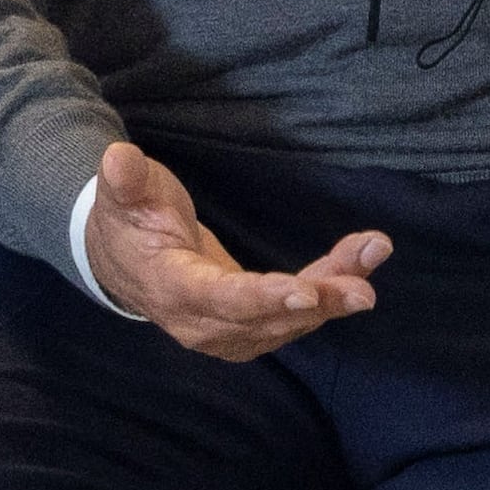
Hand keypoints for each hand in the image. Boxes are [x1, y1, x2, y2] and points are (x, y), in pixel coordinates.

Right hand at [82, 143, 386, 362]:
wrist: (123, 262)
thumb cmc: (129, 221)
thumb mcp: (122, 195)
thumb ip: (124, 181)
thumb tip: (118, 158)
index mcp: (171, 290)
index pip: (219, 300)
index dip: (262, 299)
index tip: (304, 292)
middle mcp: (202, 323)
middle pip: (265, 319)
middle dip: (317, 303)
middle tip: (363, 289)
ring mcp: (229, 330)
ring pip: (289, 319)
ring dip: (334, 292)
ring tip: (372, 254)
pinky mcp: (250, 326)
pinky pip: (296, 312)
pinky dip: (330, 288)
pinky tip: (361, 261)